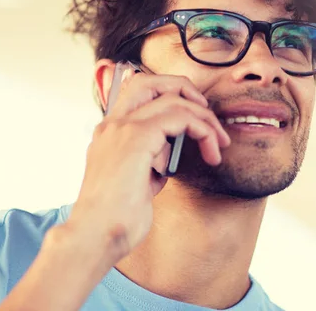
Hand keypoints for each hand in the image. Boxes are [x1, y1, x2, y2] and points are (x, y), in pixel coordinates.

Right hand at [66, 67, 230, 261]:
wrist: (97, 235)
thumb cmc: (117, 217)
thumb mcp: (138, 180)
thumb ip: (152, 159)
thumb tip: (171, 152)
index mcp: (109, 132)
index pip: (138, 91)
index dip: (170, 95)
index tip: (195, 118)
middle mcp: (112, 124)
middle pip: (151, 80)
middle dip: (186, 90)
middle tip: (208, 114)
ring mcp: (122, 128)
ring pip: (172, 98)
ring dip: (204, 118)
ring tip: (219, 143)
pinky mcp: (137, 138)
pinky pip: (180, 117)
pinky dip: (202, 130)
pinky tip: (210, 152)